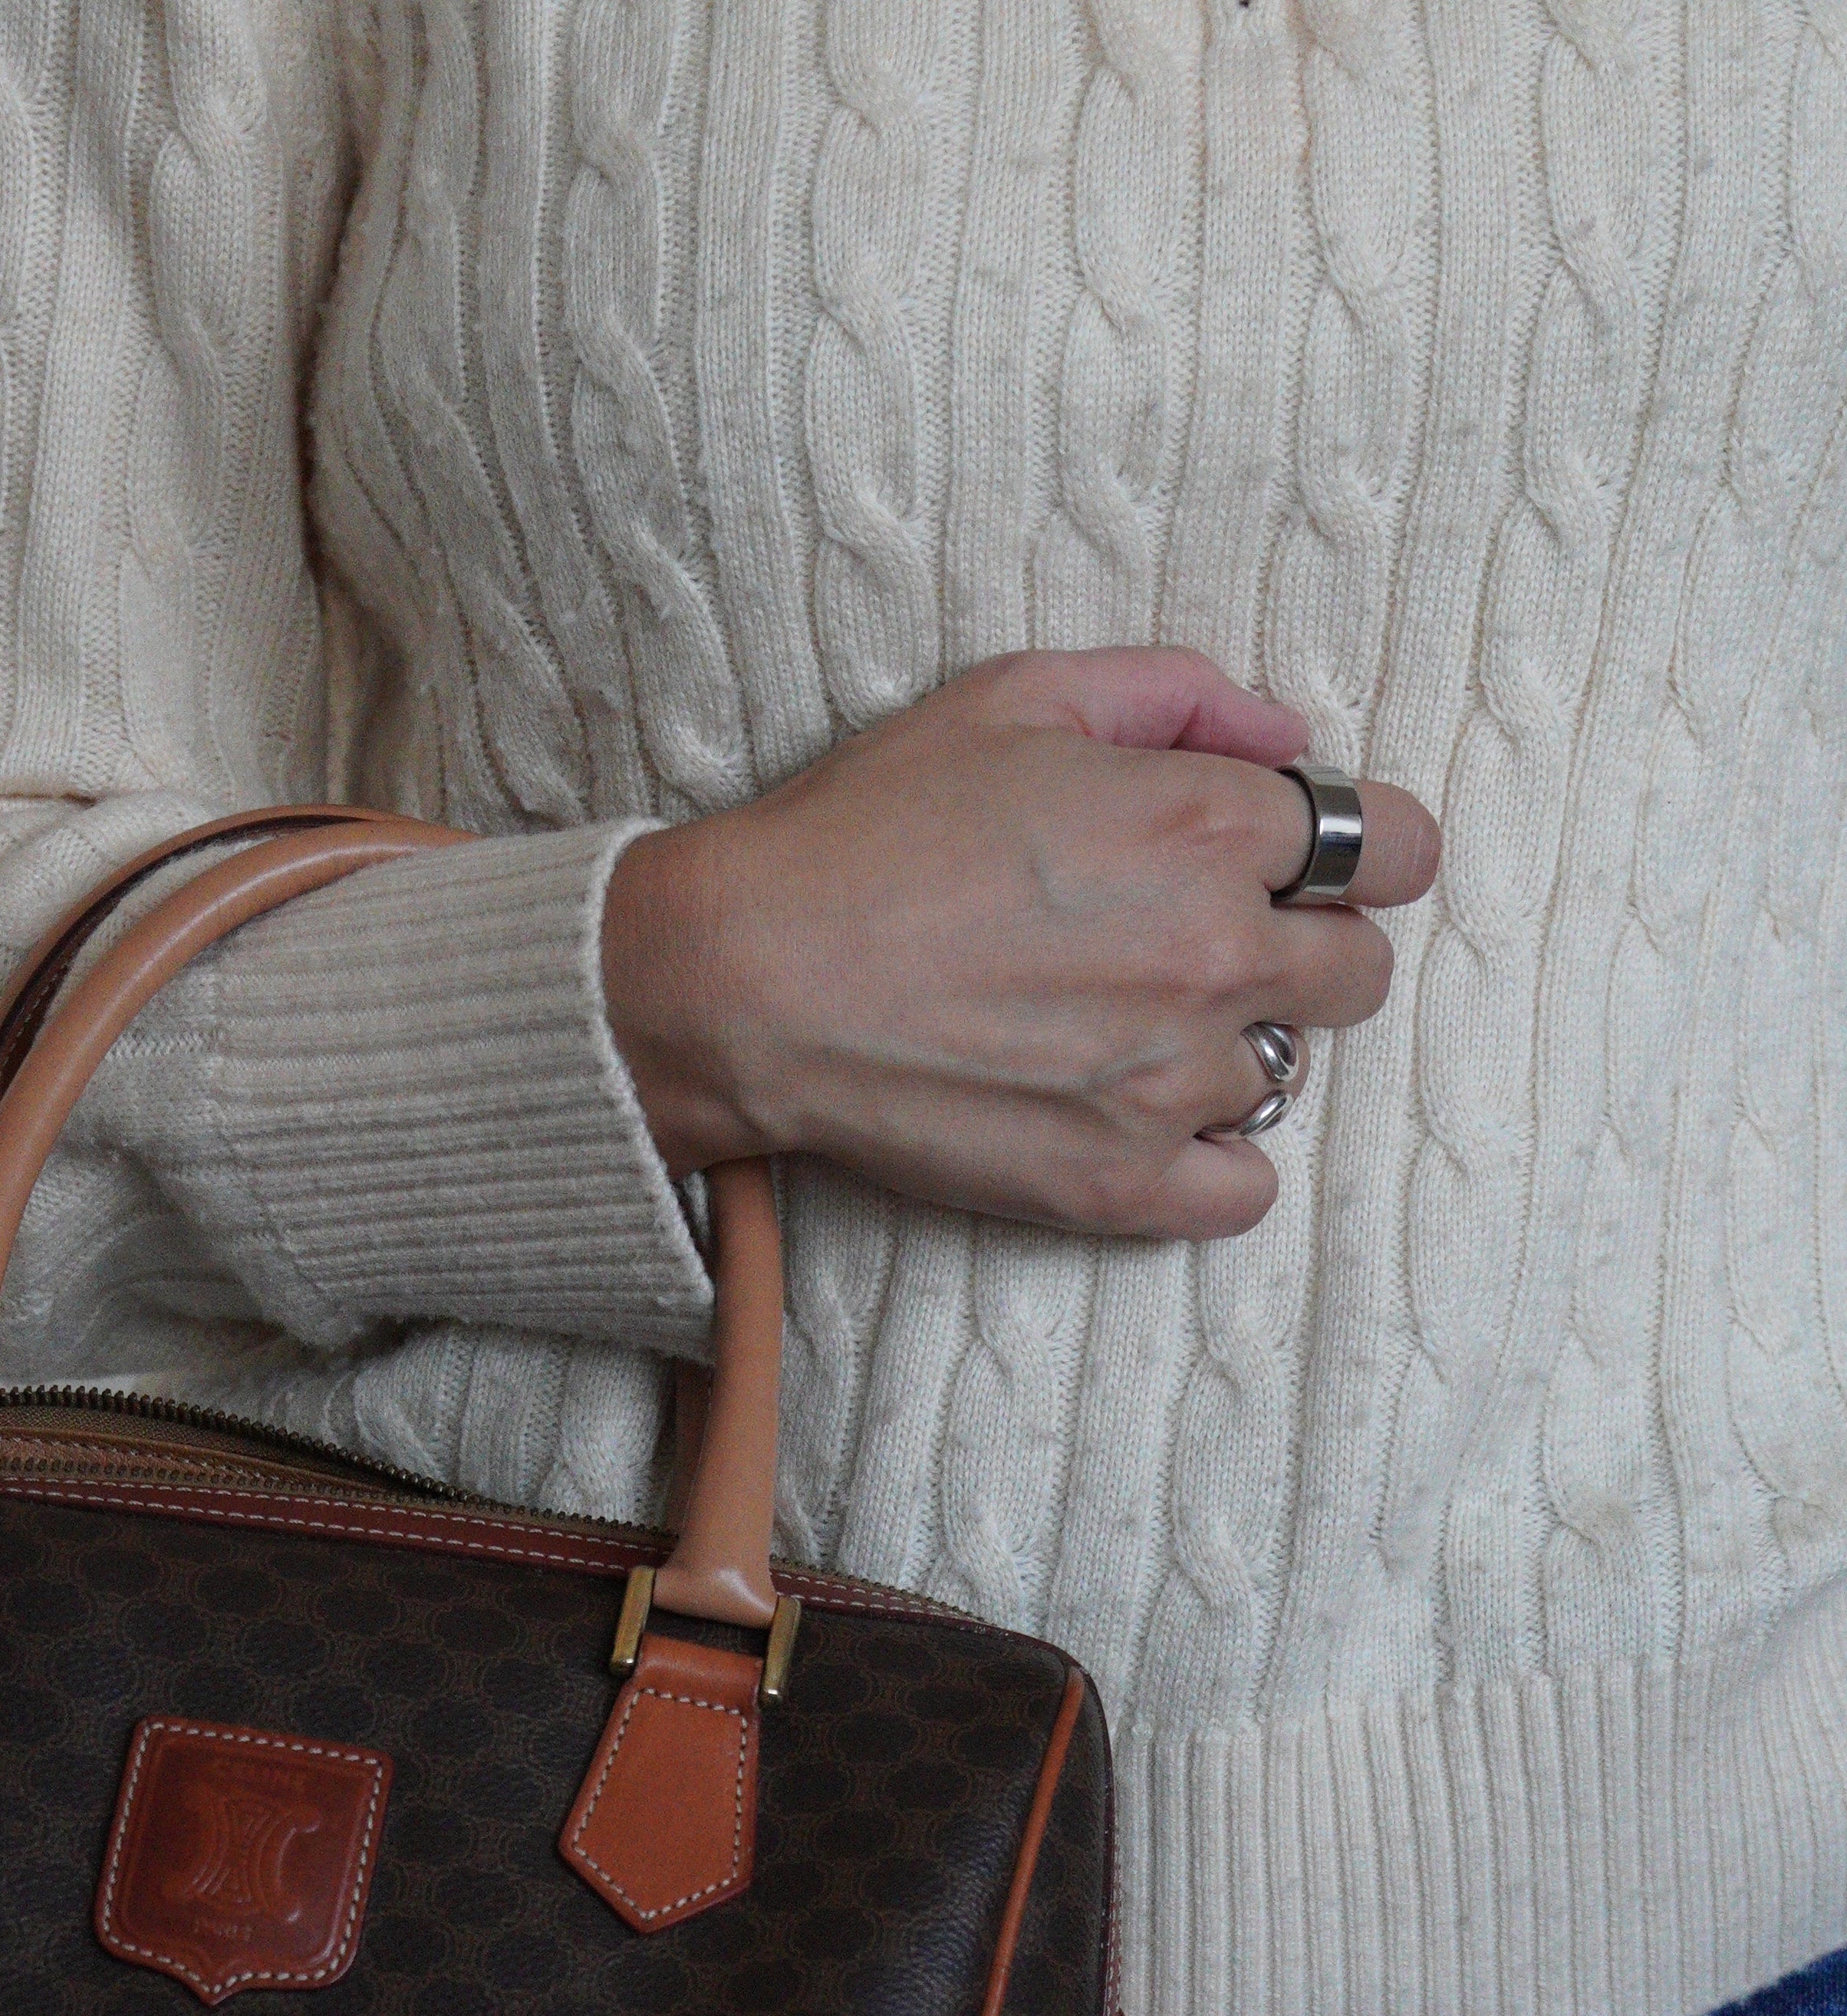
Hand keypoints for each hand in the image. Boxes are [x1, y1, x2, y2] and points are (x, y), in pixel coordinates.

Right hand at [601, 649, 1441, 1241]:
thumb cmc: (866, 828)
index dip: (1358, 852)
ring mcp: (1174, 1080)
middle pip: (1362, 971)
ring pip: (1292, 1076)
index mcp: (1209, 824)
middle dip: (1305, 949)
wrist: (748, 983)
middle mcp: (1217, 954)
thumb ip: (1176, 695)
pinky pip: (1246, 1190)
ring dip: (1233, 1050)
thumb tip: (1287, 740)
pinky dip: (1213, 1162)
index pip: (1396, 848)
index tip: (1301, 865)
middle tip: (1202, 946)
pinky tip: (1145, 1120)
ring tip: (1132, 1031)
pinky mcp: (1119, 1181)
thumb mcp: (1016, 697)